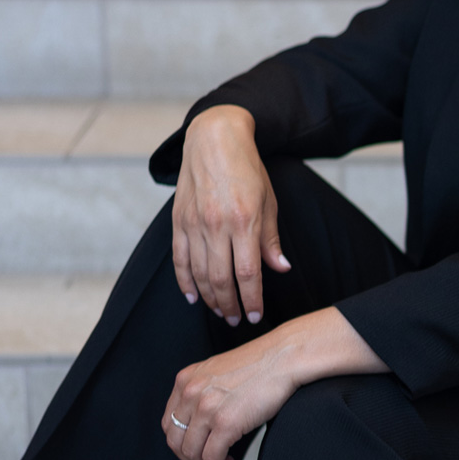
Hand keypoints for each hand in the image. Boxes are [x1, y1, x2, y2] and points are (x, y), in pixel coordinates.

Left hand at [163, 308, 387, 459]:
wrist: (283, 357)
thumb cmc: (258, 365)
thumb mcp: (216, 372)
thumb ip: (201, 391)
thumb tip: (198, 421)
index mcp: (185, 380)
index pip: (168, 422)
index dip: (180, 441)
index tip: (196, 446)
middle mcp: (190, 393)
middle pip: (175, 440)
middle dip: (189, 456)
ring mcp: (207, 408)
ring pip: (191, 452)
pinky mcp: (226, 422)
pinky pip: (211, 457)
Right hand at [172, 105, 290, 323]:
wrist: (214, 139)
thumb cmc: (246, 169)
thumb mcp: (268, 201)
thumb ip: (271, 239)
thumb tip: (280, 269)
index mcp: (244, 220)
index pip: (248, 273)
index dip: (252, 300)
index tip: (256, 315)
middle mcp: (216, 225)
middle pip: (222, 280)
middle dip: (231, 306)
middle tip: (238, 320)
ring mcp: (194, 224)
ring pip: (200, 274)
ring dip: (211, 299)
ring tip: (221, 312)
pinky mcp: (179, 221)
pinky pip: (180, 259)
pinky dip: (185, 282)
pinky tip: (193, 297)